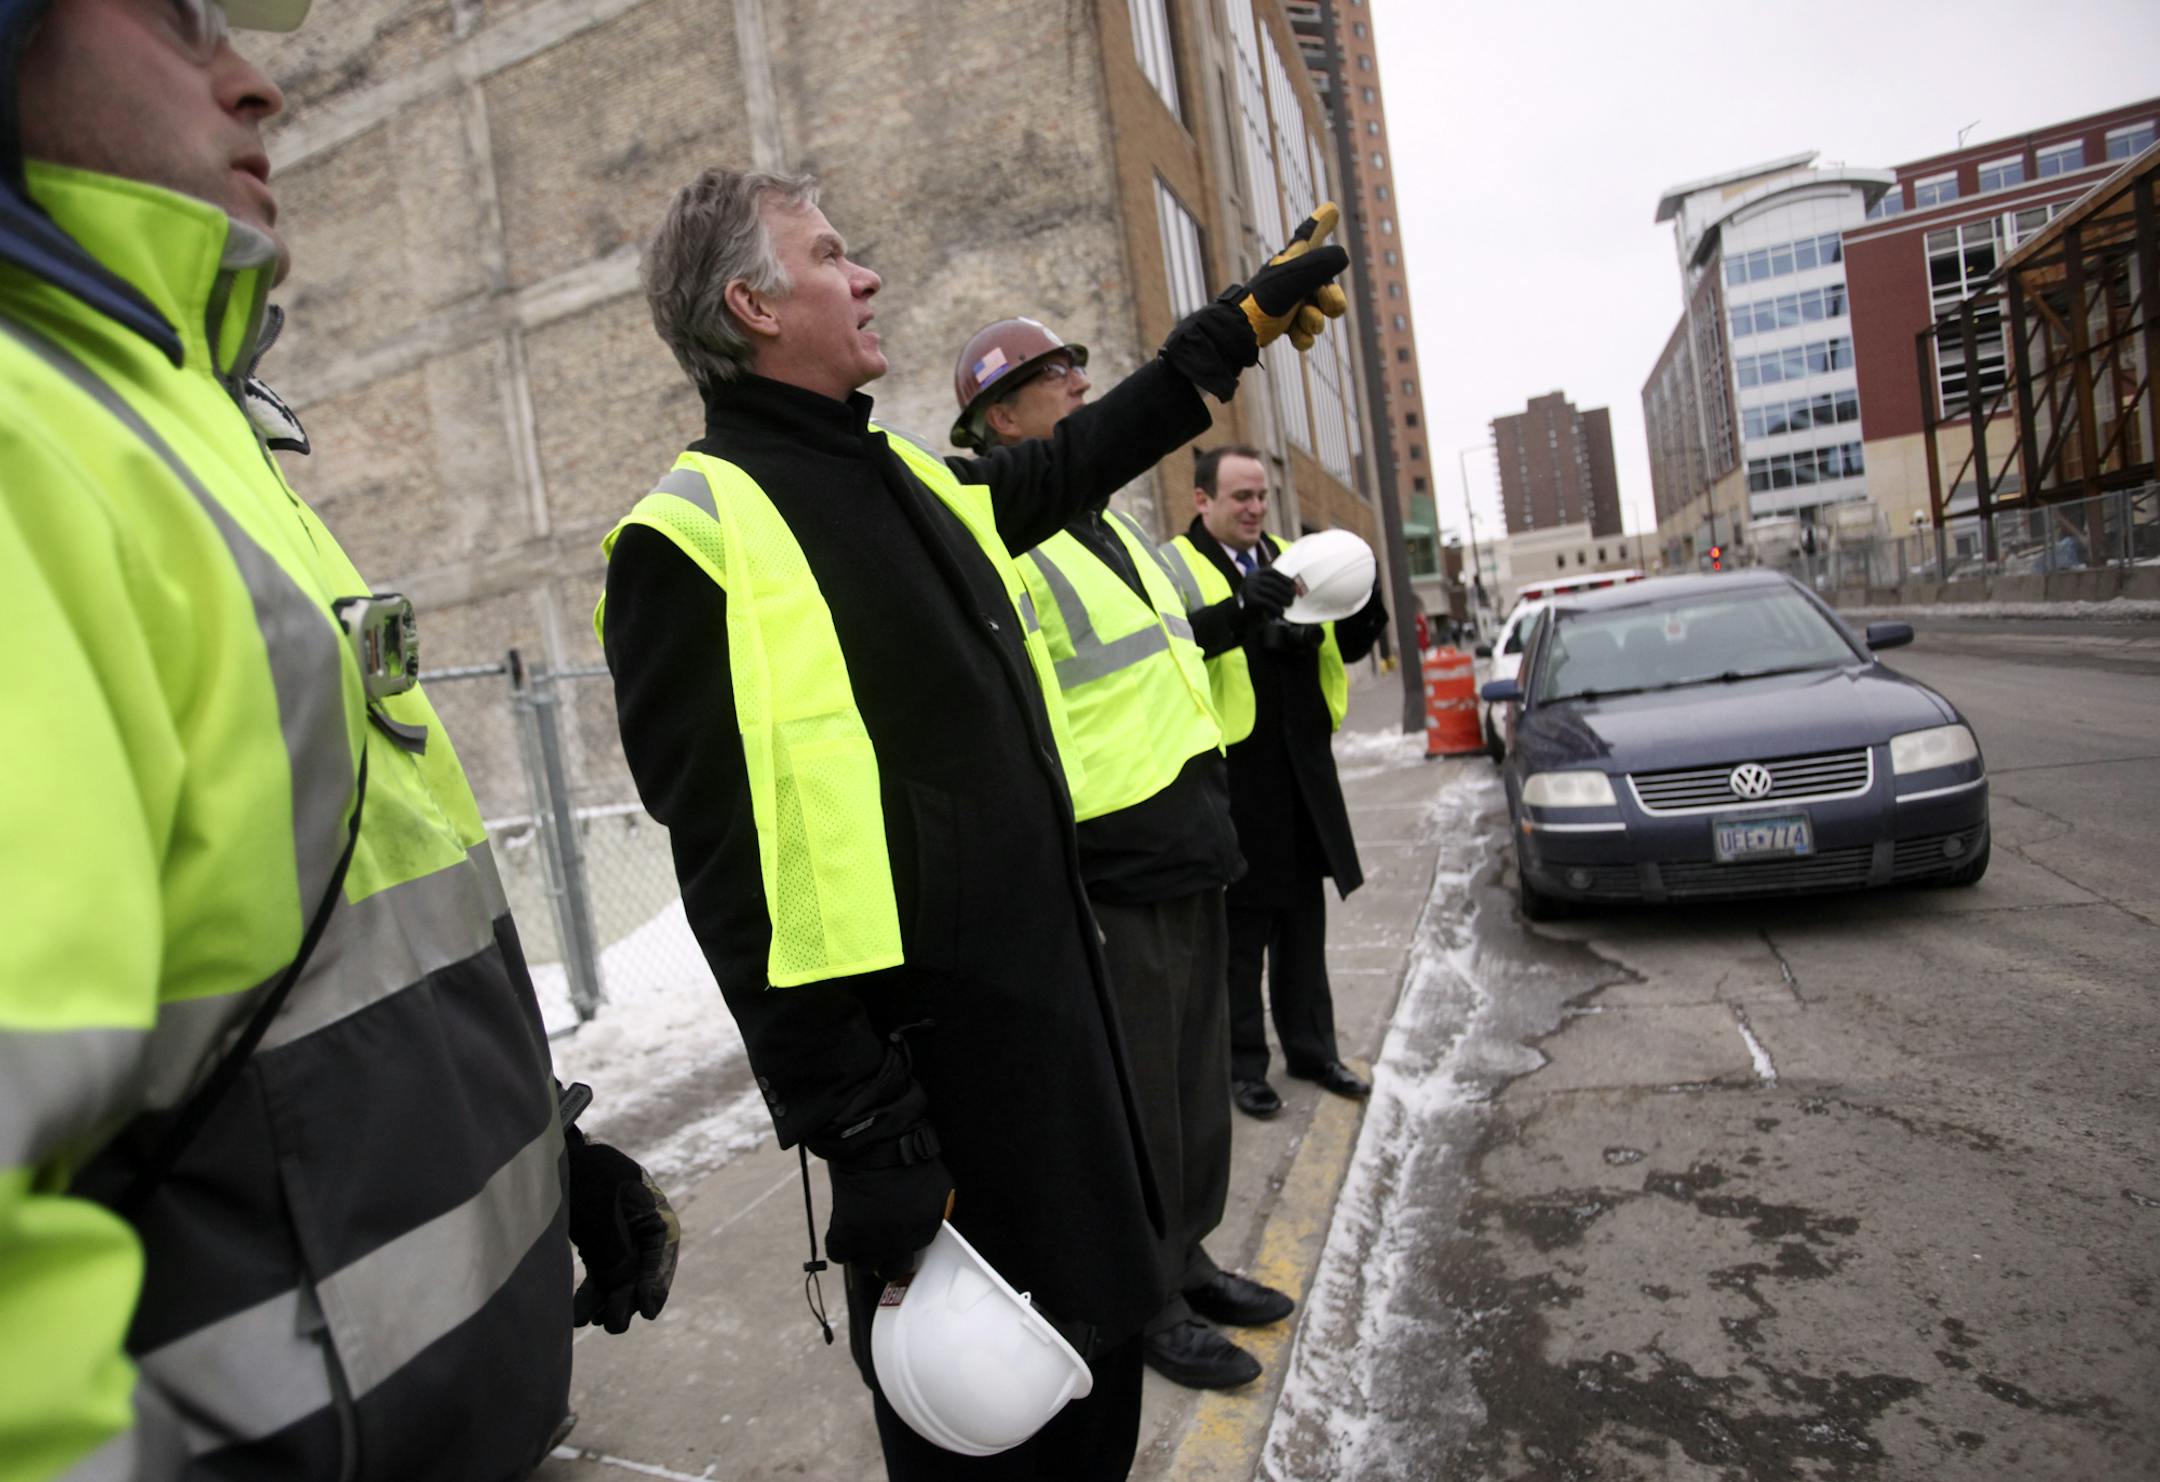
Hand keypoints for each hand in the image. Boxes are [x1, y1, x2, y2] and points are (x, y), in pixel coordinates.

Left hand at [565, 1133, 680, 1333]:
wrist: (538, 1157)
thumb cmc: (574, 1174)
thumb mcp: (597, 1208)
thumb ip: (614, 1248)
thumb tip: (623, 1289)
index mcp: (649, 1203)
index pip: (663, 1246)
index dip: (658, 1280)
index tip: (648, 1309)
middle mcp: (636, 1221)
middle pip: (642, 1266)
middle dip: (630, 1297)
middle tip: (616, 1325)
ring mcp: (614, 1233)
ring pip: (619, 1276)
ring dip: (610, 1301)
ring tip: (595, 1323)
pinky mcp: (592, 1243)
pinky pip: (599, 1274)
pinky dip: (591, 1294)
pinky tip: (579, 1315)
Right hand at [823, 1130, 951, 1279]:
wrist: (878, 1141)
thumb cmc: (908, 1156)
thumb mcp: (939, 1185)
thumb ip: (937, 1210)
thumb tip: (932, 1223)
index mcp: (925, 1228)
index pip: (915, 1253)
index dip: (905, 1245)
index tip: (897, 1238)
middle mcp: (900, 1239)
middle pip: (892, 1270)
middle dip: (886, 1261)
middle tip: (879, 1247)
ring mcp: (872, 1238)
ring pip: (864, 1266)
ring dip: (862, 1254)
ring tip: (860, 1237)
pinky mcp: (846, 1230)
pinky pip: (839, 1254)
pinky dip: (839, 1246)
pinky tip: (843, 1233)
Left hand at [1231, 203, 1350, 351]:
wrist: (1236, 335)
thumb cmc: (1262, 302)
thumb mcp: (1294, 278)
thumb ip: (1320, 264)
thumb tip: (1342, 255)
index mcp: (1290, 261)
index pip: (1308, 237)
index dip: (1320, 223)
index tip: (1330, 209)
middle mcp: (1290, 279)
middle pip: (1326, 285)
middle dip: (1332, 299)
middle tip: (1329, 306)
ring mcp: (1287, 304)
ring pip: (1318, 313)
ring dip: (1315, 321)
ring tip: (1304, 322)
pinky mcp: (1282, 327)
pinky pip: (1305, 333)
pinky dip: (1303, 337)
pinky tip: (1294, 336)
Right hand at [1239, 567, 1297, 626]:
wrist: (1233, 611)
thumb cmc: (1250, 600)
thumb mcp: (1258, 588)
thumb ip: (1269, 585)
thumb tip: (1291, 587)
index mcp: (1254, 573)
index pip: (1272, 572)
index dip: (1284, 577)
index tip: (1292, 584)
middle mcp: (1251, 578)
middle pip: (1273, 582)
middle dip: (1285, 589)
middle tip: (1293, 596)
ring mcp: (1250, 587)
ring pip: (1271, 592)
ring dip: (1283, 599)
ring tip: (1289, 604)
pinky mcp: (1250, 598)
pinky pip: (1267, 602)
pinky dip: (1276, 607)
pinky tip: (1281, 612)